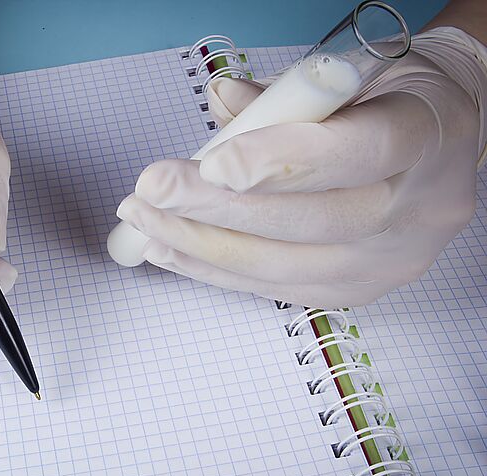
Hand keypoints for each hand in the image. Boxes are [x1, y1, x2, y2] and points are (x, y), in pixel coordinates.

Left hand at [116, 27, 486, 307]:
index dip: (279, 163)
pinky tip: (170, 251)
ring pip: (283, 266)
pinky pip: (274, 289)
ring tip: (143, 224)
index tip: (211, 166)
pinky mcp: (356, 291)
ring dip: (200, 246)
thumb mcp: (351, 76)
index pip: (354, 154)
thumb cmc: (387, 102)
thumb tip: (220, 99)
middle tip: (149, 194)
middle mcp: (418, 210)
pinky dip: (215, 270)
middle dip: (215, 210)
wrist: (440, 143)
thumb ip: (285, 94)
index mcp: (426, 136)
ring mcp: (388, 261)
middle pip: (308, 221)